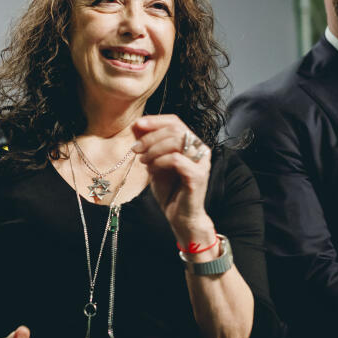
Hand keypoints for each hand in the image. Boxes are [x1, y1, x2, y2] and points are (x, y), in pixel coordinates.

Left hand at [131, 115, 214, 249]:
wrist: (180, 217)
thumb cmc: (169, 190)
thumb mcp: (154, 162)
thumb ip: (149, 144)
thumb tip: (136, 124)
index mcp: (191, 143)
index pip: (175, 121)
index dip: (155, 120)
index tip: (136, 125)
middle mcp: (200, 149)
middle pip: (175, 129)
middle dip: (150, 136)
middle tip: (135, 149)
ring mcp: (202, 162)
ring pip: (176, 141)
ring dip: (153, 149)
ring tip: (142, 161)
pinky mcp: (198, 175)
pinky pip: (175, 159)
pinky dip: (159, 162)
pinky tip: (151, 170)